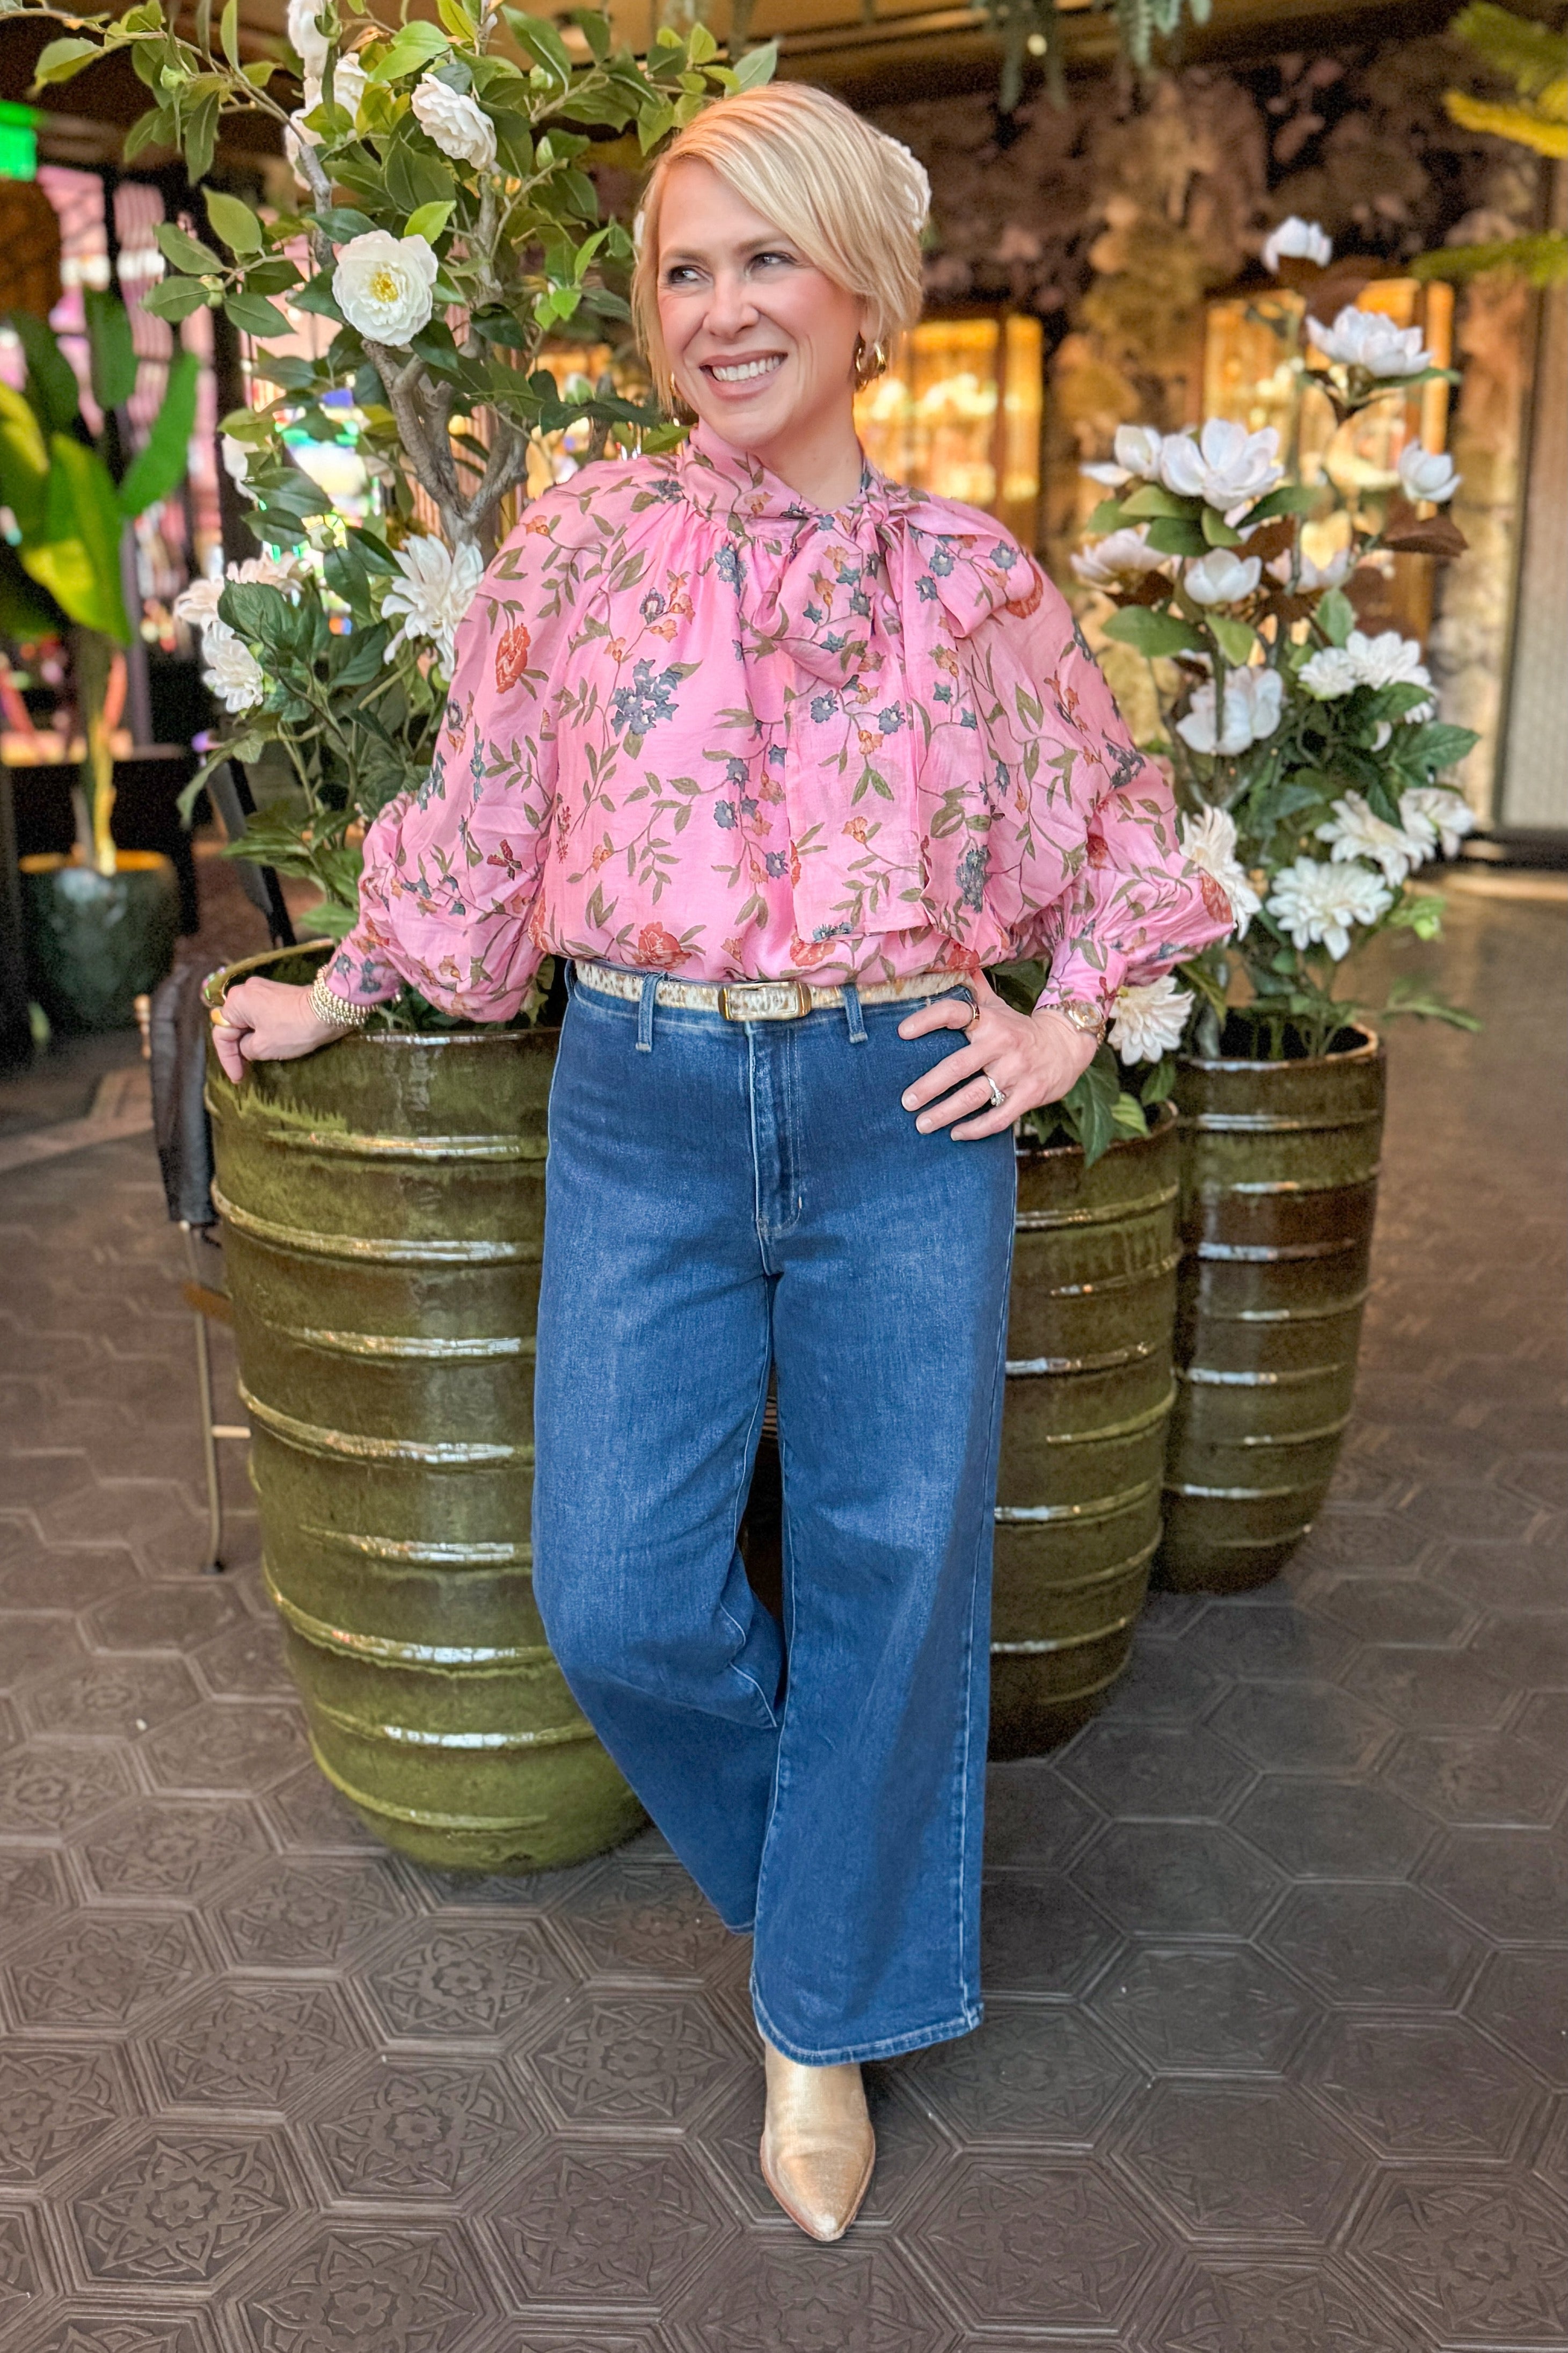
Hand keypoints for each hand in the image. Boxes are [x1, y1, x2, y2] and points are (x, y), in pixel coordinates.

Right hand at [209, 977, 351, 1082]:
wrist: (328, 1012)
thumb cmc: (292, 1029)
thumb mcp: (262, 1047)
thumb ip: (245, 1049)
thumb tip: (246, 1047)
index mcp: (237, 1000)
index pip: (222, 1033)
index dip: (227, 1059)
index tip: (237, 1078)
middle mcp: (246, 990)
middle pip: (234, 1024)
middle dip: (237, 1049)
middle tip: (243, 1070)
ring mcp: (263, 989)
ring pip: (248, 1020)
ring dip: (250, 1040)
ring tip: (254, 1061)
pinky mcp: (278, 993)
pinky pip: (261, 1015)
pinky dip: (261, 1031)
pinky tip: (266, 1045)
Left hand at [897, 970, 1098, 1140]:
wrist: (1068, 1046)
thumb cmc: (1021, 1029)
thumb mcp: (999, 1006)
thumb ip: (974, 989)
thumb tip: (955, 960)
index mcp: (990, 1020)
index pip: (955, 1012)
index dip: (927, 1019)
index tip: (902, 1032)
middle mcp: (1002, 1044)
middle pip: (958, 1066)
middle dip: (929, 1086)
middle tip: (907, 1101)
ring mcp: (1016, 1072)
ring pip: (975, 1096)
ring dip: (945, 1113)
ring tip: (921, 1124)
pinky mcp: (1029, 1095)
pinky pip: (999, 1117)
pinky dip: (976, 1129)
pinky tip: (956, 1135)